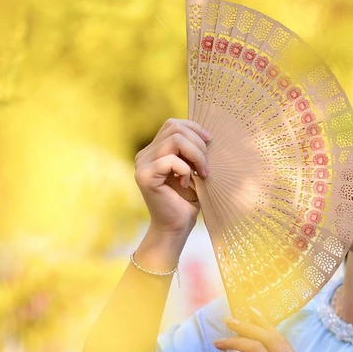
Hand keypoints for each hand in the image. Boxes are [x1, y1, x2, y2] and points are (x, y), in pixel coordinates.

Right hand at [134, 118, 210, 236]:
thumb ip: (192, 150)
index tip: (210, 142)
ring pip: (174, 140)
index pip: (172, 124)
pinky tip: (187, 183)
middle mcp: (144, 154)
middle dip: (198, 144)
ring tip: (202, 173)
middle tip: (206, 166)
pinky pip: (171, 160)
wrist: (176, 227)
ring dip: (196, 155)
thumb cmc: (187, 200)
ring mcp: (142, 164)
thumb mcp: (192, 169)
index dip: (194, 128)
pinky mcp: (144, 176)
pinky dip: (185, 170)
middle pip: (174, 128)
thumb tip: (207, 133)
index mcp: (154, 150)